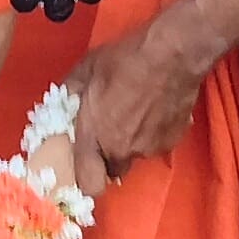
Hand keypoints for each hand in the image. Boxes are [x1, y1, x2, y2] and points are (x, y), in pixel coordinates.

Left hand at [62, 17, 207, 197]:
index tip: (87, 164)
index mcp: (95, 136)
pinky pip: (157, 144)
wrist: (172, 54)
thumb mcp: (88, 67)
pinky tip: (156, 109)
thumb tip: (66, 96)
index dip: (87, 178)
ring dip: (134, 141)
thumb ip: (72, 88)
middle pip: (113, 170)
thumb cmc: (126, 60)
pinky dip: (155, 132)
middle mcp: (121, 150)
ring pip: (136, 155)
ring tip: (138, 111)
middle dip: (110, 155)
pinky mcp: (172, 141)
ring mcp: (149, 148)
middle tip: (111, 129)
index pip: (88, 184)